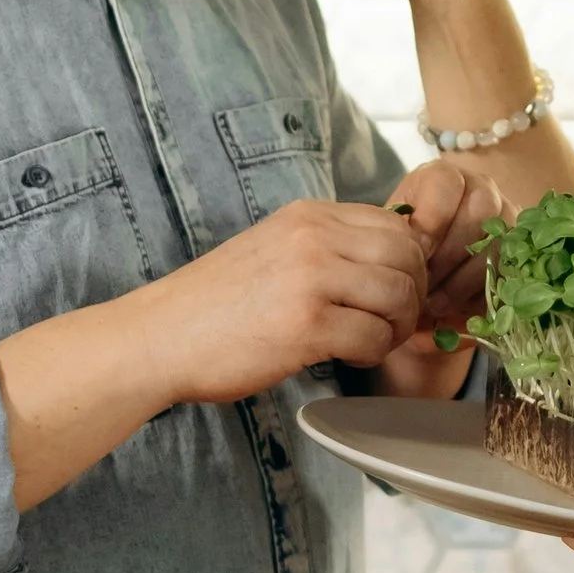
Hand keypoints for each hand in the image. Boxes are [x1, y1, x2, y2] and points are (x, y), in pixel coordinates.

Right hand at [153, 198, 428, 400]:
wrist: (160, 337)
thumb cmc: (215, 305)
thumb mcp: (275, 250)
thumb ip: (327, 247)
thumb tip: (391, 262)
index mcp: (308, 215)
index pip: (396, 223)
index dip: (410, 262)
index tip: (395, 292)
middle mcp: (314, 237)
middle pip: (407, 256)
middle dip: (413, 295)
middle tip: (394, 322)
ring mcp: (311, 278)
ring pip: (399, 296)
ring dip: (397, 327)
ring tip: (372, 341)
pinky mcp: (306, 325)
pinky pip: (374, 337)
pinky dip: (373, 353)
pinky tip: (350, 357)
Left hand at [386, 157, 502, 329]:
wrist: (423, 276)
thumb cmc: (405, 253)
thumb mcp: (395, 242)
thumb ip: (401, 244)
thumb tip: (418, 254)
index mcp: (444, 178)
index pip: (446, 182)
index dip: (432, 217)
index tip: (416, 249)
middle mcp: (481, 190)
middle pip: (481, 211)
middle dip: (450, 253)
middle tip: (427, 281)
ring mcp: (507, 219)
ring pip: (499, 243)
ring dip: (465, 279)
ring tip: (437, 302)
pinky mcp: (520, 253)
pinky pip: (510, 272)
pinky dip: (481, 294)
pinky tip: (458, 308)